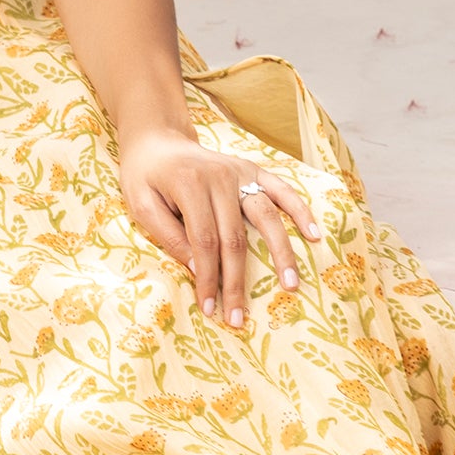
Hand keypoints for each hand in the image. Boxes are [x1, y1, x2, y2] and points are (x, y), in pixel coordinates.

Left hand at [118, 125, 315, 327]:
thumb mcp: (140, 204)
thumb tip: (198, 269)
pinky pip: (282, 190)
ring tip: (290, 286)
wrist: (158, 138)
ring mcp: (240, 172)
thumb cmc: (144, 175)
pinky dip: (300, 211)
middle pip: (235, 238)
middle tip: (238, 317)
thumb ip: (167, 235)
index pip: (204, 241)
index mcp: (189, 185)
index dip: (207, 277)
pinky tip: (314, 234)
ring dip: (280, 254)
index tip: (209, 307)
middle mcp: (220, 177)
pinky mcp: (252, 170)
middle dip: (237, 281)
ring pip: (266, 217)